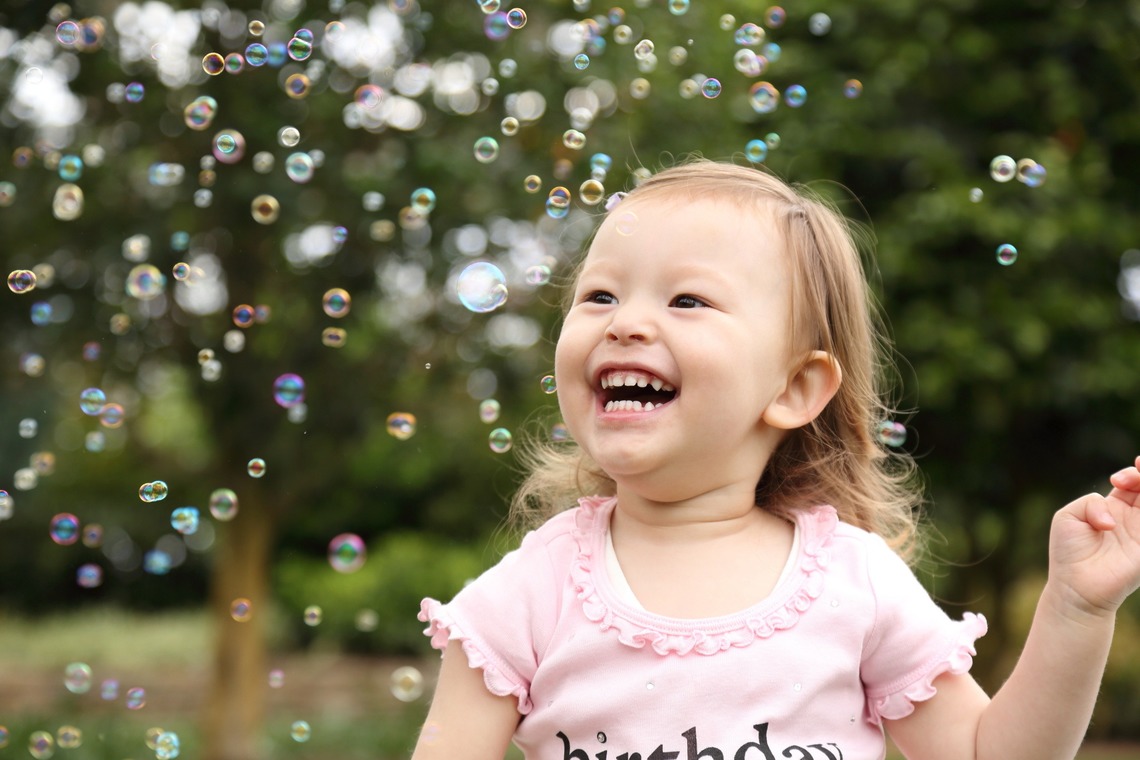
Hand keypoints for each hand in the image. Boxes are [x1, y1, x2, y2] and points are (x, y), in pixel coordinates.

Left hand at [1047, 455, 1139, 616]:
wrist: (1075, 586)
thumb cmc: (1069, 552)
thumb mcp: (1069, 516)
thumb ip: (1090, 503)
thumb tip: (1113, 520)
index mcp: (1114, 507)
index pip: (1133, 482)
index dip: (1133, 474)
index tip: (1117, 480)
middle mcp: (1134, 519)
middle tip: (1137, 473)